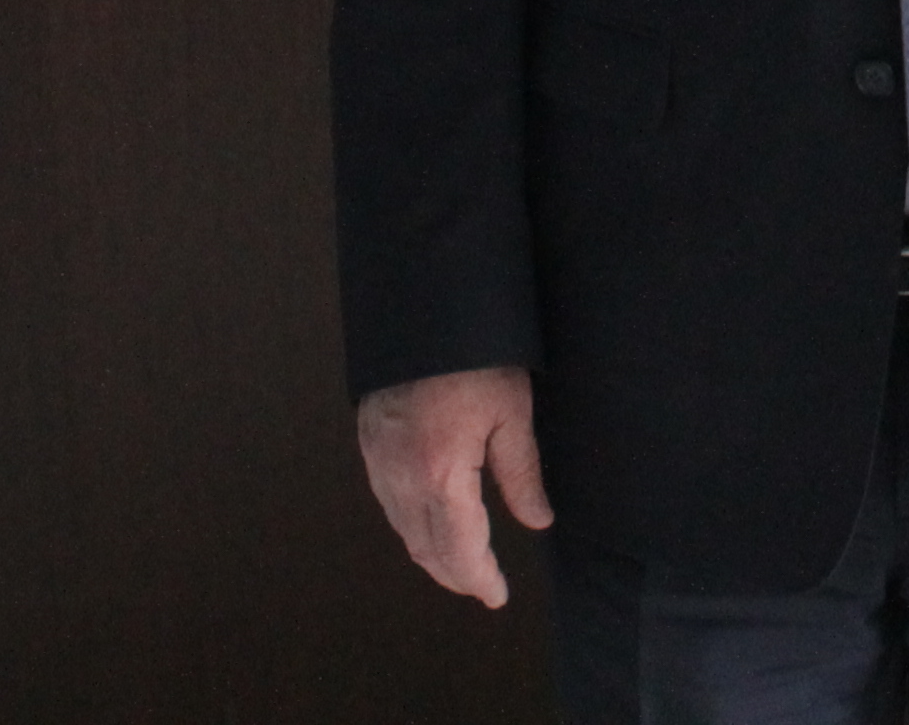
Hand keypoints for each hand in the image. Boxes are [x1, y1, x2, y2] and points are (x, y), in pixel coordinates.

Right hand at [355, 366, 552, 606]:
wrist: (421, 312)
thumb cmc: (474, 359)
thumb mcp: (512, 414)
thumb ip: (522, 475)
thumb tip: (538, 522)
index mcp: (440, 475)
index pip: (459, 550)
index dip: (479, 579)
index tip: (497, 596)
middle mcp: (401, 478)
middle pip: (425, 548)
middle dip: (455, 574)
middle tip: (483, 586)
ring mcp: (379, 462)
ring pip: (403, 529)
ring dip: (431, 553)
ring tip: (461, 564)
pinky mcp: (370, 444)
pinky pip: (389, 502)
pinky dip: (411, 525)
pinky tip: (431, 523)